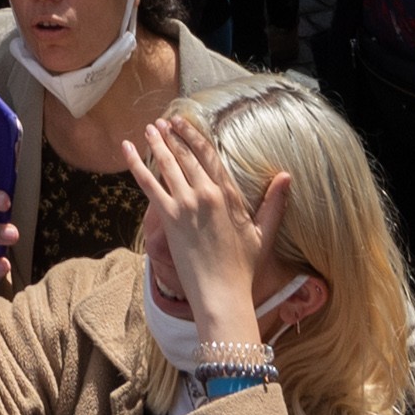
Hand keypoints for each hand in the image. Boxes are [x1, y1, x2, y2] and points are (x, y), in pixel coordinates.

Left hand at [128, 110, 286, 346]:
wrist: (222, 292)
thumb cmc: (243, 267)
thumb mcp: (263, 234)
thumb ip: (274, 203)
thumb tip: (287, 176)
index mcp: (229, 195)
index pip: (210, 156)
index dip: (195, 137)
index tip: (184, 123)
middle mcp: (207, 194)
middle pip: (186, 156)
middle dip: (173, 136)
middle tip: (162, 122)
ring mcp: (186, 204)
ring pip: (168, 164)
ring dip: (157, 144)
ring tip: (150, 129)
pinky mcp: (169, 218)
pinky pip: (149, 184)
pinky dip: (136, 164)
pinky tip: (127, 148)